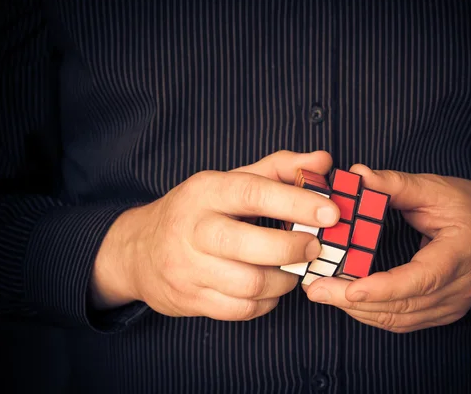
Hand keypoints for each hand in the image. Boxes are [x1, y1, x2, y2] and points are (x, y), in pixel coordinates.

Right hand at [91, 150, 339, 320]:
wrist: (139, 250)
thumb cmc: (197, 211)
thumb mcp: (230, 181)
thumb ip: (279, 169)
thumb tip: (323, 161)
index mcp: (205, 191)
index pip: (253, 193)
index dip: (296, 204)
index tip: (330, 212)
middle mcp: (192, 229)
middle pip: (250, 245)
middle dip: (293, 248)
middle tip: (314, 246)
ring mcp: (188, 268)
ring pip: (249, 283)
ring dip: (284, 279)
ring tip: (294, 269)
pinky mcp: (190, 299)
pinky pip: (240, 309)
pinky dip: (266, 302)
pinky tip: (271, 288)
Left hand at [303, 164, 470, 332]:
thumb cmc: (467, 207)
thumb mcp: (435, 188)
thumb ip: (395, 184)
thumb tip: (357, 175)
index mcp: (462, 254)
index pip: (422, 279)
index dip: (384, 287)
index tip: (348, 288)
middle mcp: (459, 288)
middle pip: (403, 306)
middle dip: (354, 300)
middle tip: (315, 288)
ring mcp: (451, 306)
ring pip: (398, 320)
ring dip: (357, 309)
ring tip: (322, 292)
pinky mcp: (440, 313)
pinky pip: (401, 322)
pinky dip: (371, 312)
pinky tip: (346, 299)